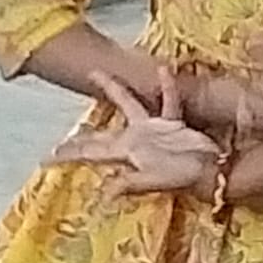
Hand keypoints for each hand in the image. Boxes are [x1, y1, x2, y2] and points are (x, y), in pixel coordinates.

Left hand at [50, 68, 220, 194]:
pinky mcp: (174, 124)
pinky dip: (165, 86)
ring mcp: (154, 130)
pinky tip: (164, 69)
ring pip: (128, 105)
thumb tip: (104, 194)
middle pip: (101, 135)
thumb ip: (131, 182)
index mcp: (127, 152)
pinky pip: (168, 100)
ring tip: (95, 73)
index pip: (92, 153)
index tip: (48, 158)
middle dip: (82, 136)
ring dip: (113, 90)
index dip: (71, 154)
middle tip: (60, 137)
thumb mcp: (156, 179)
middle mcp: (135, 140)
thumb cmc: (185, 175)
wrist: (214, 171)